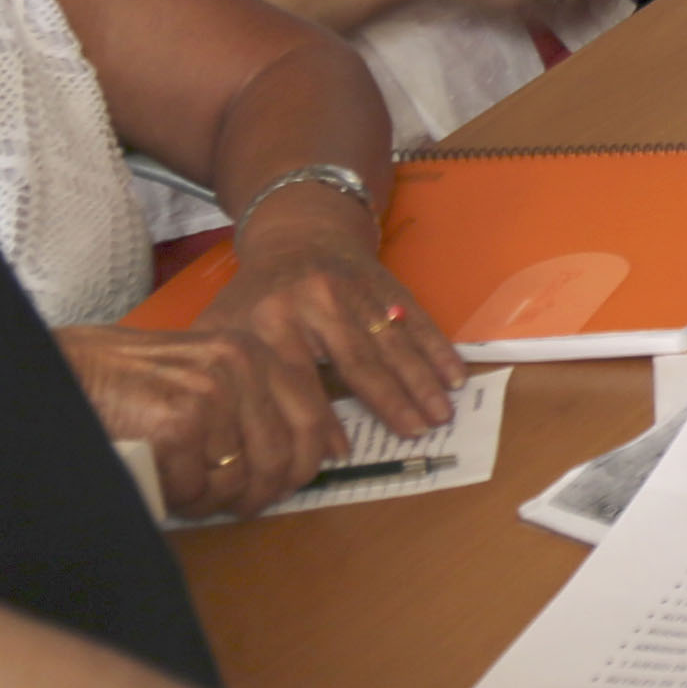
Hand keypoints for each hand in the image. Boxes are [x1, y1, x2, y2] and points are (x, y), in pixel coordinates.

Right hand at [65, 320, 342, 516]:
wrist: (70, 371)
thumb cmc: (135, 379)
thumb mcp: (208, 369)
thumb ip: (255, 401)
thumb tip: (312, 453)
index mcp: (252, 352)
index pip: (309, 418)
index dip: (309, 460)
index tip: (297, 482)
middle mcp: (238, 368)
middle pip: (277, 459)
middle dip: (258, 495)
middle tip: (237, 506)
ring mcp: (209, 395)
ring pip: (234, 481)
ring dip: (209, 500)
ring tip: (185, 486)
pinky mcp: (177, 425)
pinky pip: (194, 490)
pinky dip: (176, 498)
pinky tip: (159, 480)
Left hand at [204, 234, 466, 437]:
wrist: (295, 234)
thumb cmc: (257, 298)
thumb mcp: (231, 334)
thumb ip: (244, 384)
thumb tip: (280, 445)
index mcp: (273, 318)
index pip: (300, 377)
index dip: (321, 417)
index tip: (343, 453)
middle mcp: (319, 300)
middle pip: (358, 358)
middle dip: (392, 399)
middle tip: (419, 433)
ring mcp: (357, 288)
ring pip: (392, 340)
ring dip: (422, 379)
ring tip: (442, 413)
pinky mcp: (386, 282)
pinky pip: (415, 319)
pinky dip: (437, 348)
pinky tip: (455, 375)